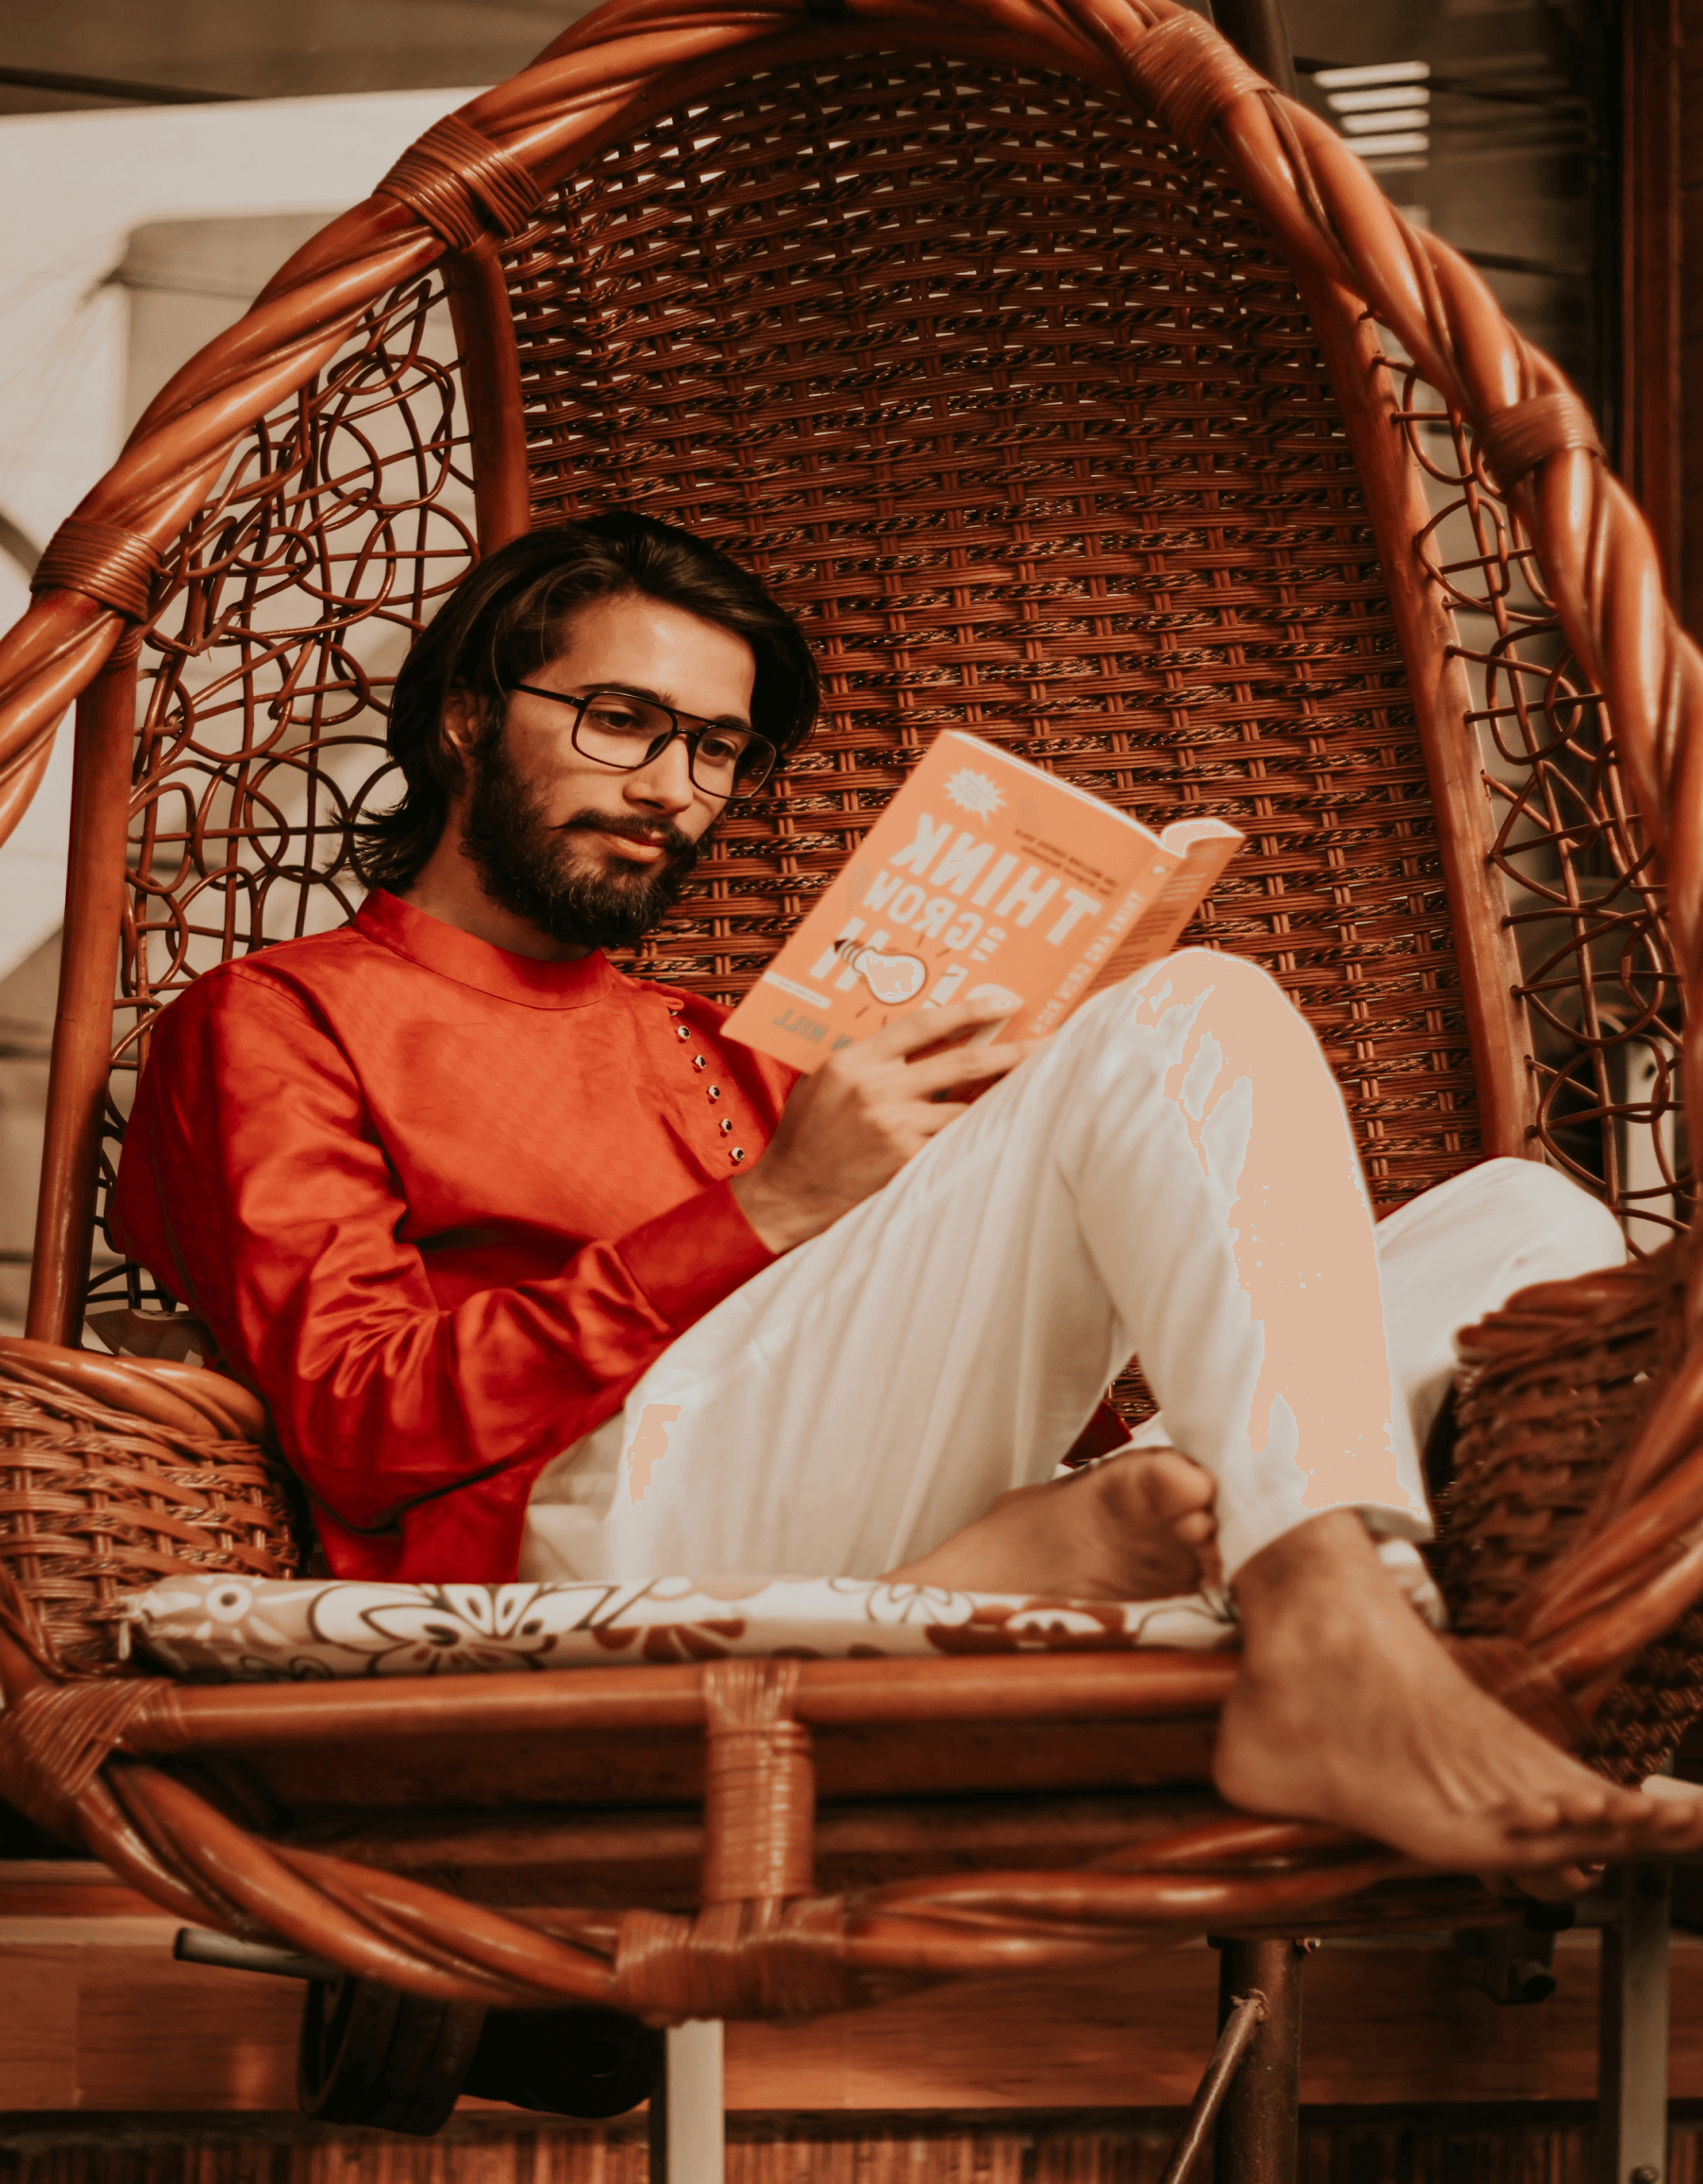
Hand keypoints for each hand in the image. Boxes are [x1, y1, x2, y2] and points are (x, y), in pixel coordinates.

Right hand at [730, 1000, 1041, 1252]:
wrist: (792, 1192)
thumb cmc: (808, 1134)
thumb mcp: (826, 1080)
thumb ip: (869, 1058)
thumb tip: (919, 1038)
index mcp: (856, 1060)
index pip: (924, 1024)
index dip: (969, 1009)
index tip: (1005, 1002)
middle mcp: (878, 1089)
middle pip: (962, 1062)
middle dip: (1013, 1051)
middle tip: (1049, 1043)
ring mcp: (895, 1127)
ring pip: (968, 1105)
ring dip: (1005, 1096)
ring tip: (1037, 1088)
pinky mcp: (907, 1161)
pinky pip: (955, 1140)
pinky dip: (980, 1132)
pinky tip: (1006, 1128)